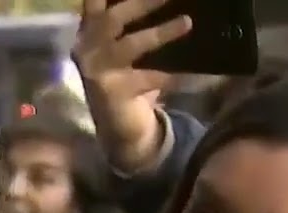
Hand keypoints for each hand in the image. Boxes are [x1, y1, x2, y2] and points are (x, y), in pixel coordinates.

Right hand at [73, 0, 190, 171]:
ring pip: (130, 46)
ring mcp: (98, 72)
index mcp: (90, 31)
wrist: (116, 126)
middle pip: (112, 19)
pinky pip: (150, 80)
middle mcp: (88, 49)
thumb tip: (174, 3)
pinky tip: (199, 74)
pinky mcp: (114, 93)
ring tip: (187, 22)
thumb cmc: (123, 76)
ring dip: (159, 33)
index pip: (95, 3)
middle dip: (141, 2)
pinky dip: (175, 76)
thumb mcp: (121, 46)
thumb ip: (131, 23)